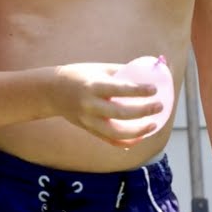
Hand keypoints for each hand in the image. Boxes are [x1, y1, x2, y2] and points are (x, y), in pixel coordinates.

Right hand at [51, 62, 165, 146]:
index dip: (138, 90)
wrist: (52, 92)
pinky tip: (139, 138)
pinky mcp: (88, 129)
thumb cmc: (79, 76)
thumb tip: (147, 72)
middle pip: (120, 113)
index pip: (119, 89)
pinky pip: (109, 140)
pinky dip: (125, 142)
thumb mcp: (98, 68)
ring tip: (153, 125)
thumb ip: (120, 72)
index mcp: (93, 86)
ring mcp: (88, 120)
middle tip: (159, 106)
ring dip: (137, 131)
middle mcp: (90, 105)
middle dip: (143, 111)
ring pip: (115, 132)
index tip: (154, 89)